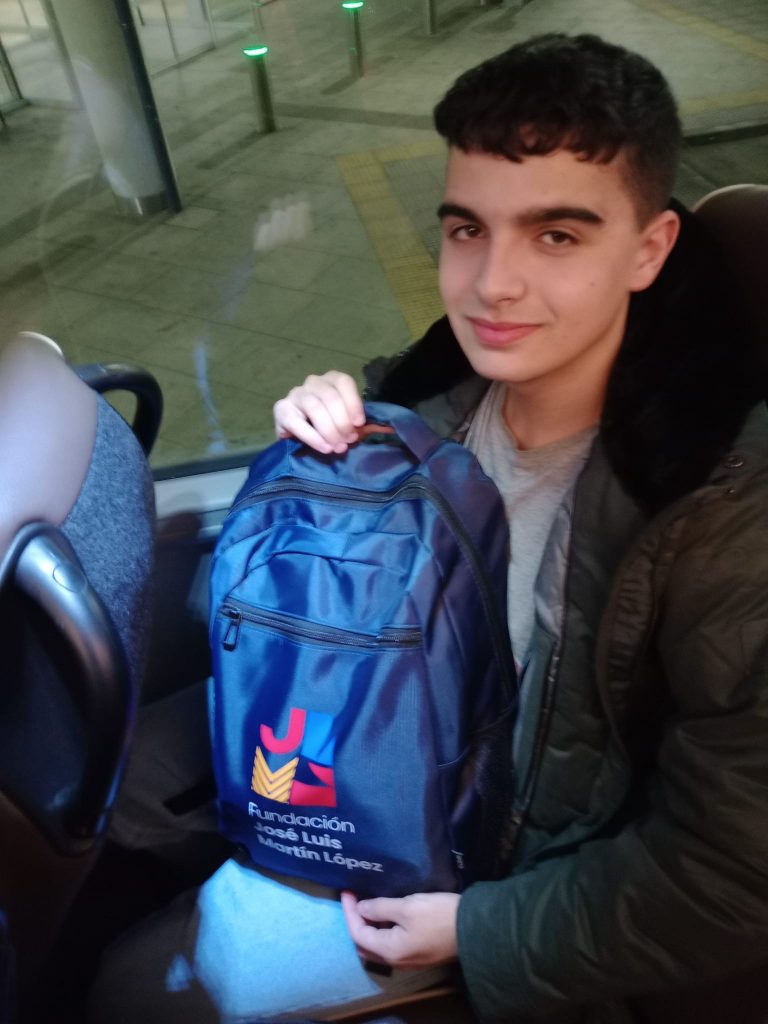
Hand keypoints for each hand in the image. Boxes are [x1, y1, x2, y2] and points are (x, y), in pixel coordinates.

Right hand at [273, 371, 364, 453]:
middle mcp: (313, 383)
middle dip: (342, 421)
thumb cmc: (327, 427)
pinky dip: (314, 438)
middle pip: (330, 396)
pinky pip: (297, 422)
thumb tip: (384, 429)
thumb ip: (358, 423)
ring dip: (329, 430)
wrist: (297, 438)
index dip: (353, 403)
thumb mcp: (345, 422)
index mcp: (331, 380)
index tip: (359, 424)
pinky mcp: (281, 409)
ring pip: (315, 407)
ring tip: (338, 446)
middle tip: (349, 440)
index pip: (343, 382)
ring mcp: (295, 394)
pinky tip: (325, 448)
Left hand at [340, 890, 459, 968]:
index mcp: (390, 950)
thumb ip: (380, 907)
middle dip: (355, 922)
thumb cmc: (438, 916)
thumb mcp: (408, 906)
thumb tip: (361, 908)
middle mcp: (396, 960)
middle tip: (354, 900)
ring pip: (378, 946)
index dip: (349, 911)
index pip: (358, 932)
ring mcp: (408, 960)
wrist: (474, 930)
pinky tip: (387, 914)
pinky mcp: (419, 954)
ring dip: (369, 927)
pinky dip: (383, 930)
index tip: (347, 891)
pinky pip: (392, 945)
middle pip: (365, 944)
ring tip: (368, 904)